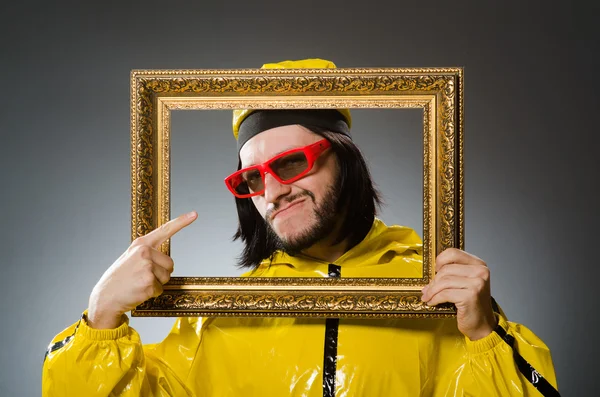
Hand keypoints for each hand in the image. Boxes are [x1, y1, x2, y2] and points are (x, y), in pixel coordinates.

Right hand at [87, 211, 197, 328]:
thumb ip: (147, 253)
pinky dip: (152, 293)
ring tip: (139, 283)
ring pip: (167, 277)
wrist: (105, 297)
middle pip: (170, 264)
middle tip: (142, 277)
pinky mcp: (148, 282)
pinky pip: (160, 289)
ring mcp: (147, 267)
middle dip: (161, 273)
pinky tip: (138, 291)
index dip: (181, 222)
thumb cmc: (119, 278)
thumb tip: (165, 258)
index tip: (194, 214)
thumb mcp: (130, 258)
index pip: (165, 230)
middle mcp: (144, 252)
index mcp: (141, 244)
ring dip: (156, 284)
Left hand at [420, 248, 496, 340]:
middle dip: (433, 281)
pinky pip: (445, 294)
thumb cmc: (471, 304)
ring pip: (444, 281)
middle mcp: (480, 272)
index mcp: (479, 264)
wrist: (482, 325)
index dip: (440, 260)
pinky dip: (435, 298)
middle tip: (427, 290)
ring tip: (427, 297)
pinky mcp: (470, 296)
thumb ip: (453, 274)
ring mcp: (477, 283)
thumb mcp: (465, 284)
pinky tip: (432, 302)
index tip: (434, 270)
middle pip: (446, 269)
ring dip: (432, 291)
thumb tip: (430, 273)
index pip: (453, 252)